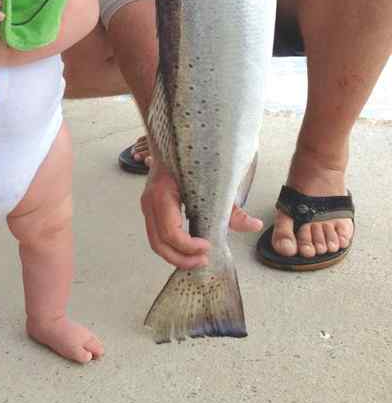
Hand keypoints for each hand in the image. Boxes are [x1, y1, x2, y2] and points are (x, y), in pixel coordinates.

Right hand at [140, 163, 262, 269]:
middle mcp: (150, 201)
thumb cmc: (191, 159)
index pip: (170, 231)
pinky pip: (157, 235)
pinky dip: (171, 247)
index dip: (188, 246)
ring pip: (155, 243)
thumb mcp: (213, 181)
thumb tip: (254, 224)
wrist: (173, 141)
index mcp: (163, 192)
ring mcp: (147, 206)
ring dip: (175, 256)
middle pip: (159, 243)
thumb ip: (233, 208)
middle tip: (203, 261)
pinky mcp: (151, 209)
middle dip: (181, 258)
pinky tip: (189, 249)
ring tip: (197, 259)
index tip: (207, 246)